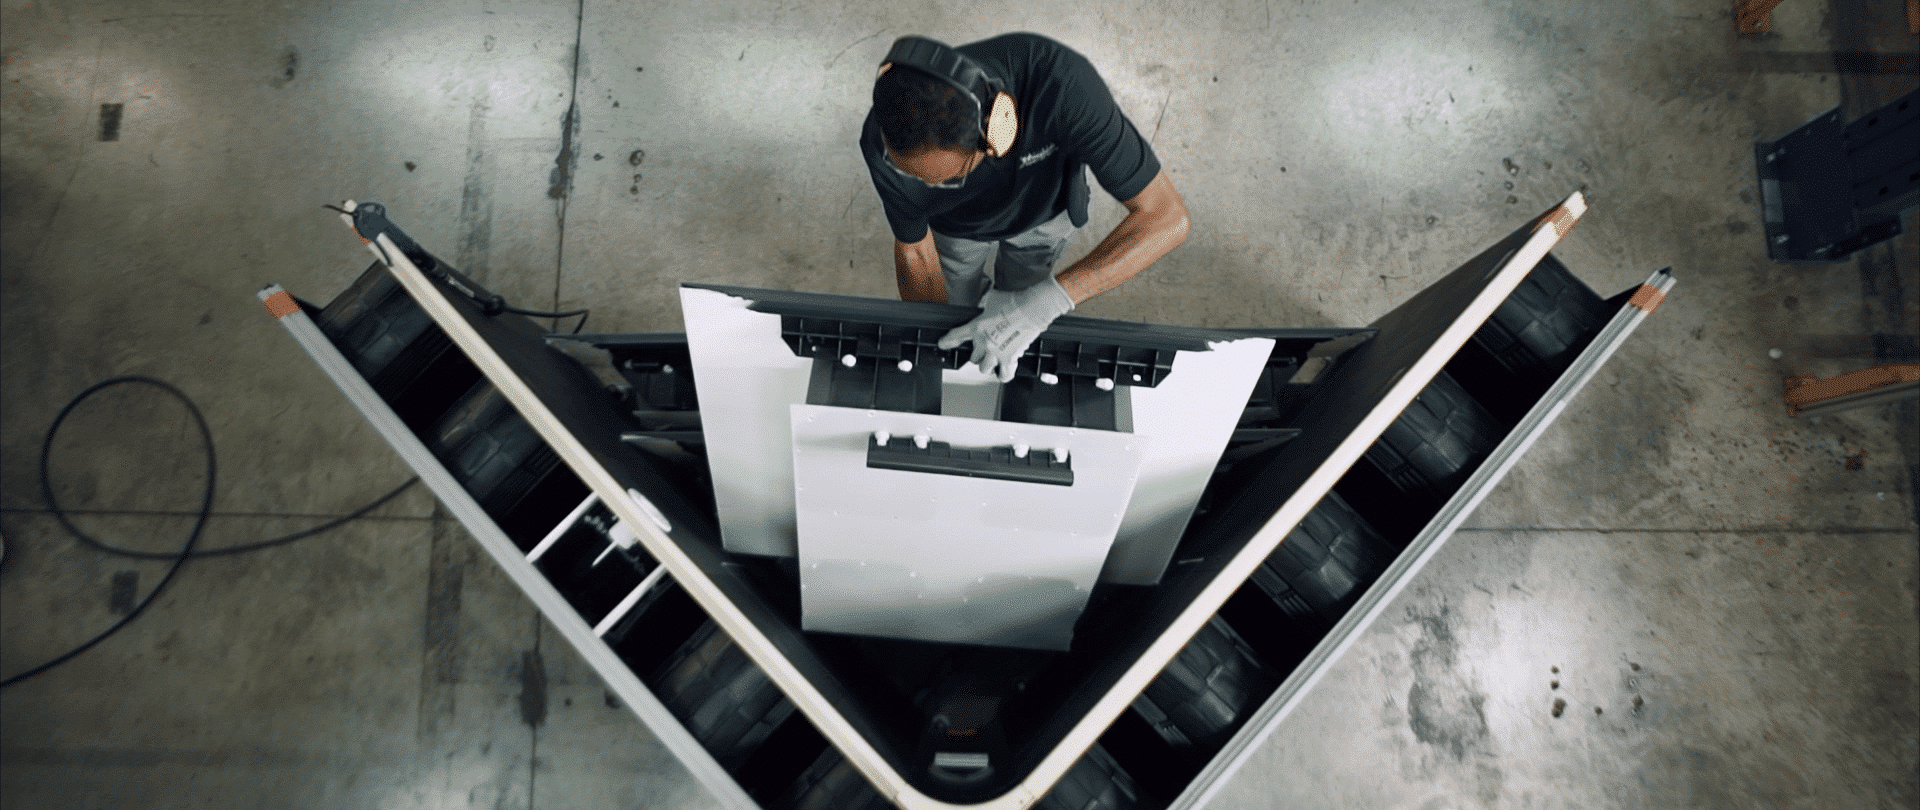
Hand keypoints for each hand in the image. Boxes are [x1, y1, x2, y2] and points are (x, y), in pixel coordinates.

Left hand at [937, 276, 1074, 381]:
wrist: (1031, 309)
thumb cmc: (1014, 302)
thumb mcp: (992, 299)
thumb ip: (986, 306)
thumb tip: (989, 306)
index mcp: (977, 327)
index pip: (956, 336)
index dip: (947, 341)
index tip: (943, 344)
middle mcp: (984, 343)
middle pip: (972, 358)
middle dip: (976, 354)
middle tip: (982, 351)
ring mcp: (996, 353)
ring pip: (984, 369)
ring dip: (987, 365)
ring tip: (992, 361)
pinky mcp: (1010, 359)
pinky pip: (1004, 375)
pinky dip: (1003, 375)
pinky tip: (1003, 373)